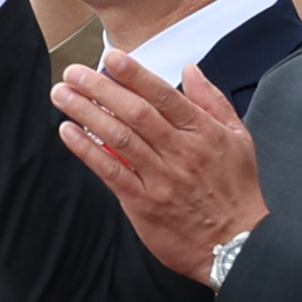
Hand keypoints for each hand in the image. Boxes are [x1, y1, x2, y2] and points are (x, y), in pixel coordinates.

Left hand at [46, 55, 265, 278]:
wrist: (238, 244)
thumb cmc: (237, 191)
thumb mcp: (238, 139)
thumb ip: (212, 101)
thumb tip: (191, 70)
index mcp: (203, 133)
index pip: (163, 95)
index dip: (134, 75)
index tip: (111, 57)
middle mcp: (180, 152)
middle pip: (135, 112)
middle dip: (100, 88)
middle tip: (74, 73)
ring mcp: (160, 178)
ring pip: (119, 137)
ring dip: (87, 113)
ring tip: (62, 95)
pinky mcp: (144, 204)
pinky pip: (111, 172)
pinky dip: (88, 150)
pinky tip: (69, 132)